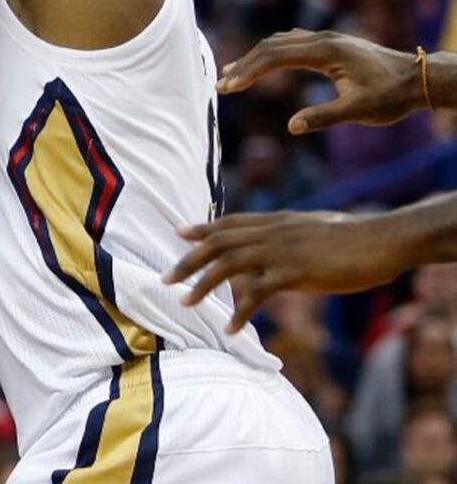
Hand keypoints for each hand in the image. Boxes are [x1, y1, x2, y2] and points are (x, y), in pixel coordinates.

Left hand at [163, 212, 406, 333]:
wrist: (382, 240)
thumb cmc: (353, 237)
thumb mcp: (312, 228)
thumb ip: (288, 234)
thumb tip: (277, 242)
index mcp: (276, 221)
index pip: (230, 222)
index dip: (202, 228)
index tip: (180, 234)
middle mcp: (272, 232)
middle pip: (218, 243)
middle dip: (189, 261)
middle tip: (166, 278)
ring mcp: (281, 251)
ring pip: (228, 265)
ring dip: (203, 285)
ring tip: (186, 303)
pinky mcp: (295, 273)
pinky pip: (258, 293)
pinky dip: (241, 312)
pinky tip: (232, 328)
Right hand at [217, 29, 421, 133]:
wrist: (418, 79)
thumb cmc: (390, 97)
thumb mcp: (358, 111)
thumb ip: (324, 117)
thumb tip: (292, 127)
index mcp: (326, 52)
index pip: (275, 56)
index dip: (248, 72)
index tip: (227, 88)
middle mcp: (324, 39)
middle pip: (272, 45)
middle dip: (244, 65)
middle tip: (220, 85)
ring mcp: (327, 39)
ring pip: (280, 42)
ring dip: (254, 57)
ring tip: (232, 74)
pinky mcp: (331, 45)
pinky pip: (292, 42)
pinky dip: (271, 53)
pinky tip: (263, 63)